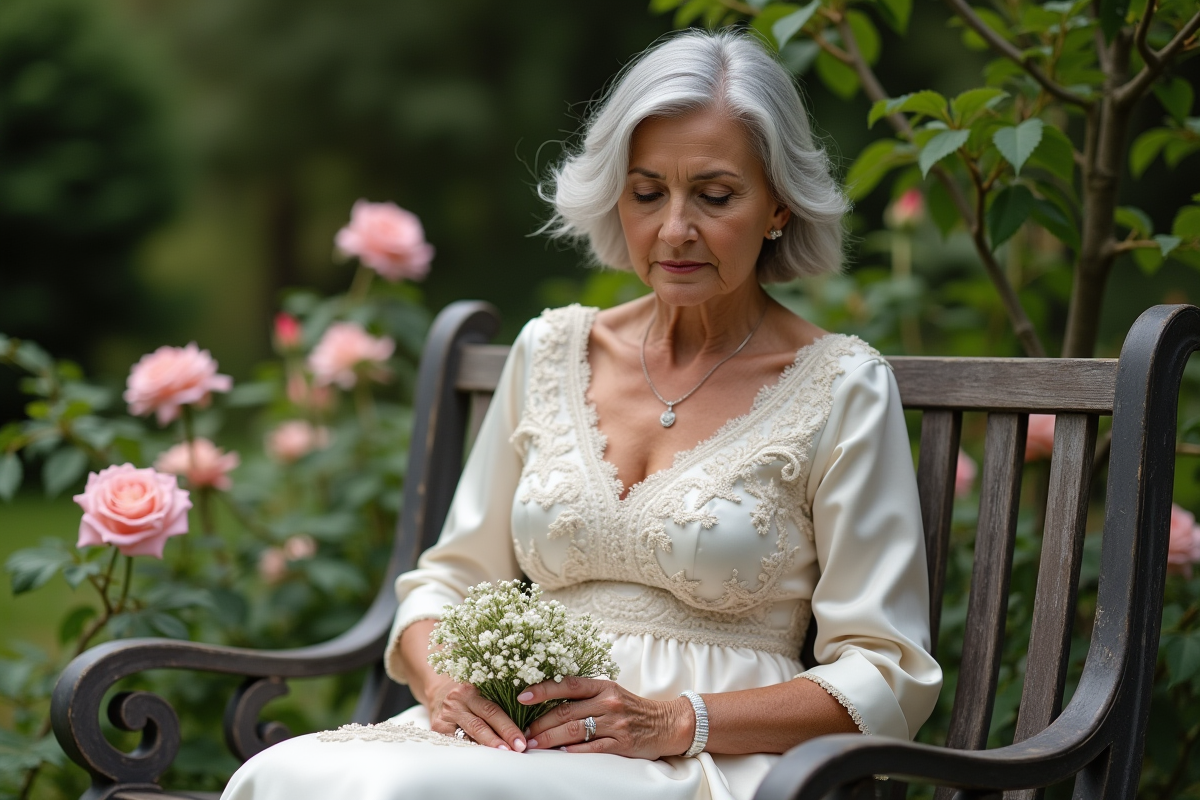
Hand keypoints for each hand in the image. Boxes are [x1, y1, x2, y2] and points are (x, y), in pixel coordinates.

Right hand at [426, 675, 527, 751]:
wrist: (439, 692)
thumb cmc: (469, 693)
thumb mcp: (481, 689)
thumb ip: (499, 699)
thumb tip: (526, 724)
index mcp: (471, 689)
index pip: (492, 710)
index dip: (508, 727)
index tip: (522, 740)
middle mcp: (458, 701)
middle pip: (481, 723)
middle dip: (501, 738)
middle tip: (516, 750)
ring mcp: (446, 715)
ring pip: (468, 735)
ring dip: (487, 747)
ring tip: (502, 756)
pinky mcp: (437, 728)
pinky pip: (456, 742)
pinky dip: (471, 750)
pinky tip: (482, 758)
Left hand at [521, 676, 693, 757]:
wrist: (667, 723)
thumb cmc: (632, 708)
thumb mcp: (611, 693)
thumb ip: (585, 695)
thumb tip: (549, 702)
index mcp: (603, 686)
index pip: (568, 684)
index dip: (543, 689)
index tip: (521, 696)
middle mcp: (608, 702)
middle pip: (566, 711)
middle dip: (540, 723)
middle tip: (523, 731)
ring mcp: (615, 723)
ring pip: (575, 730)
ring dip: (550, 738)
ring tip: (534, 744)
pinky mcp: (622, 743)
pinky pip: (593, 747)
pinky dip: (574, 751)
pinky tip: (560, 753)